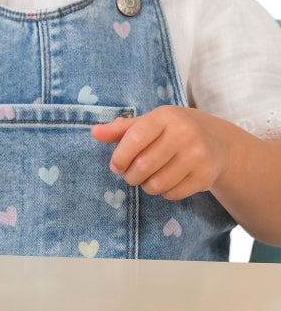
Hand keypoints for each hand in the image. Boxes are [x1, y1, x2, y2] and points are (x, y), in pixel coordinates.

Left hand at [91, 105, 237, 200]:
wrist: (216, 141)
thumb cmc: (172, 130)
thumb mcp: (149, 123)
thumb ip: (121, 129)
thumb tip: (94, 133)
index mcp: (165, 117)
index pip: (135, 138)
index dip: (120, 156)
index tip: (116, 166)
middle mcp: (184, 134)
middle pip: (143, 165)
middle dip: (130, 176)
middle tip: (130, 175)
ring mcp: (197, 156)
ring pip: (157, 183)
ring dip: (145, 186)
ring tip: (147, 179)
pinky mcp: (205, 176)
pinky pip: (172, 194)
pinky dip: (163, 193)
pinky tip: (165, 182)